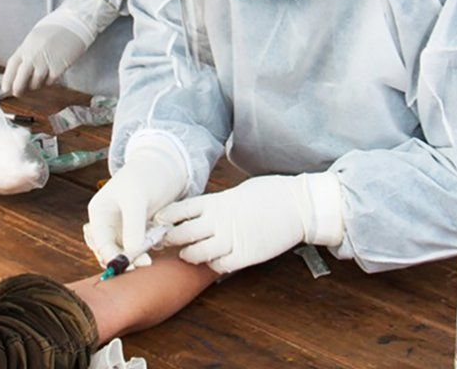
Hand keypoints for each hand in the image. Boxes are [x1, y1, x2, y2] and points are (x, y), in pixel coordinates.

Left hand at [2, 0, 119, 96]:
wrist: (73, 24)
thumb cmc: (54, 29)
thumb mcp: (34, 39)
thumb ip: (27, 53)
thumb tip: (20, 71)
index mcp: (25, 47)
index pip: (11, 67)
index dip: (7, 80)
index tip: (5, 89)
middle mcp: (32, 56)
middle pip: (20, 80)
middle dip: (18, 90)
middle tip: (18, 93)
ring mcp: (45, 63)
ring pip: (35, 84)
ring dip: (36, 85)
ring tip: (40, 78)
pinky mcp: (58, 68)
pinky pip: (50, 81)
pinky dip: (49, 81)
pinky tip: (52, 74)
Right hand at [83, 139, 188, 268]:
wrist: (164, 167)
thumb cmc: (146, 177)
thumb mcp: (137, 200)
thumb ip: (133, 227)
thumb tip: (131, 254)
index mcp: (99, 213)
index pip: (100, 242)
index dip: (113, 257)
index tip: (130, 266)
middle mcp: (106, 223)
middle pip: (108, 251)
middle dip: (123, 259)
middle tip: (144, 264)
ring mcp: (121, 228)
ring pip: (122, 252)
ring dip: (134, 256)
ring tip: (150, 256)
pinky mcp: (136, 231)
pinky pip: (136, 247)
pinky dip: (144, 249)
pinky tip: (156, 243)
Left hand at [158, 173, 343, 273]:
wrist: (299, 205)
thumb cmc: (271, 193)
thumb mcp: (237, 192)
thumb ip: (217, 204)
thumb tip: (201, 212)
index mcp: (217, 201)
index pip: (180, 210)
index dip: (165, 218)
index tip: (157, 222)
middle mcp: (219, 220)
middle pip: (182, 233)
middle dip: (170, 239)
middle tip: (165, 242)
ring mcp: (232, 239)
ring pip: (196, 253)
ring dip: (188, 255)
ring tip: (188, 253)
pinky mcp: (246, 255)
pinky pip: (219, 266)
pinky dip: (212, 265)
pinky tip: (214, 260)